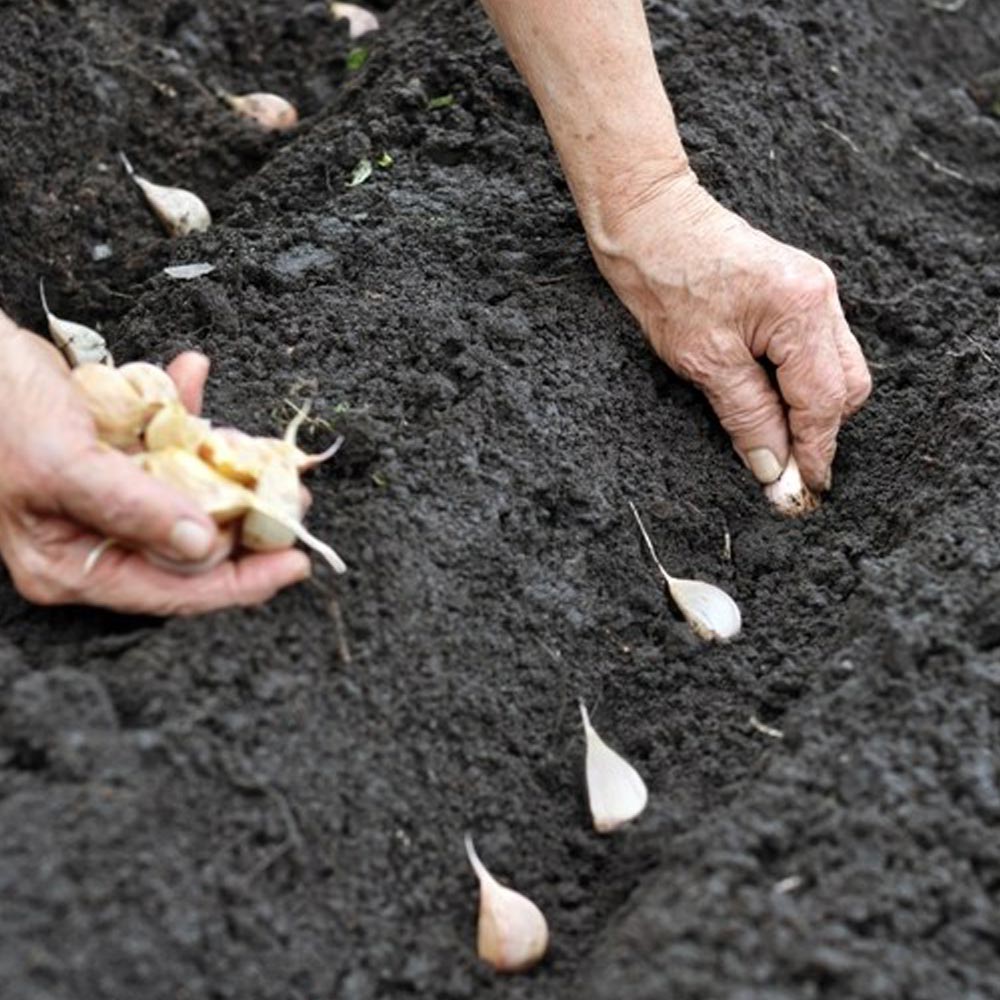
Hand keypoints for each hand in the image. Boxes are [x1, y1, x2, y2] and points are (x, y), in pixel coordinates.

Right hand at [0, 311, 310, 613]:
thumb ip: (133, 507)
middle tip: (292, 499)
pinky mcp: (118, 460)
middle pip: (191, 550)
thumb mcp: (64, 464)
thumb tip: (200, 545)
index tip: (295, 564)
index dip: (241, 582)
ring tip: (269, 455)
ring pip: (191, 499)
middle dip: (247, 523)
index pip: (172, 593)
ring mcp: (110, 501)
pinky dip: (189, 416)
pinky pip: (170, 447)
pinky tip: (191, 376)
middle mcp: (95, 541)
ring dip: (229, 469)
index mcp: (73, 565)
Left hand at [589, 169, 871, 491]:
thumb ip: (747, 415)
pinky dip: (797, 383)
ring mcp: (811, 292)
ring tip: (773, 439)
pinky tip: (768, 402)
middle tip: (785, 470)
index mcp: (803, 310)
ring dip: (809, 409)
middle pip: (845, 386)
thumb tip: (773, 467)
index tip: (803, 492)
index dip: (815, 451)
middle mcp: (820, 298)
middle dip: (820, 431)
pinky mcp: (793, 293)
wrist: (646, 219)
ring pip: (834, 370)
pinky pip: (813, 351)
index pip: (825, 400)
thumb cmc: (665, 279)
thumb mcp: (703, 360)